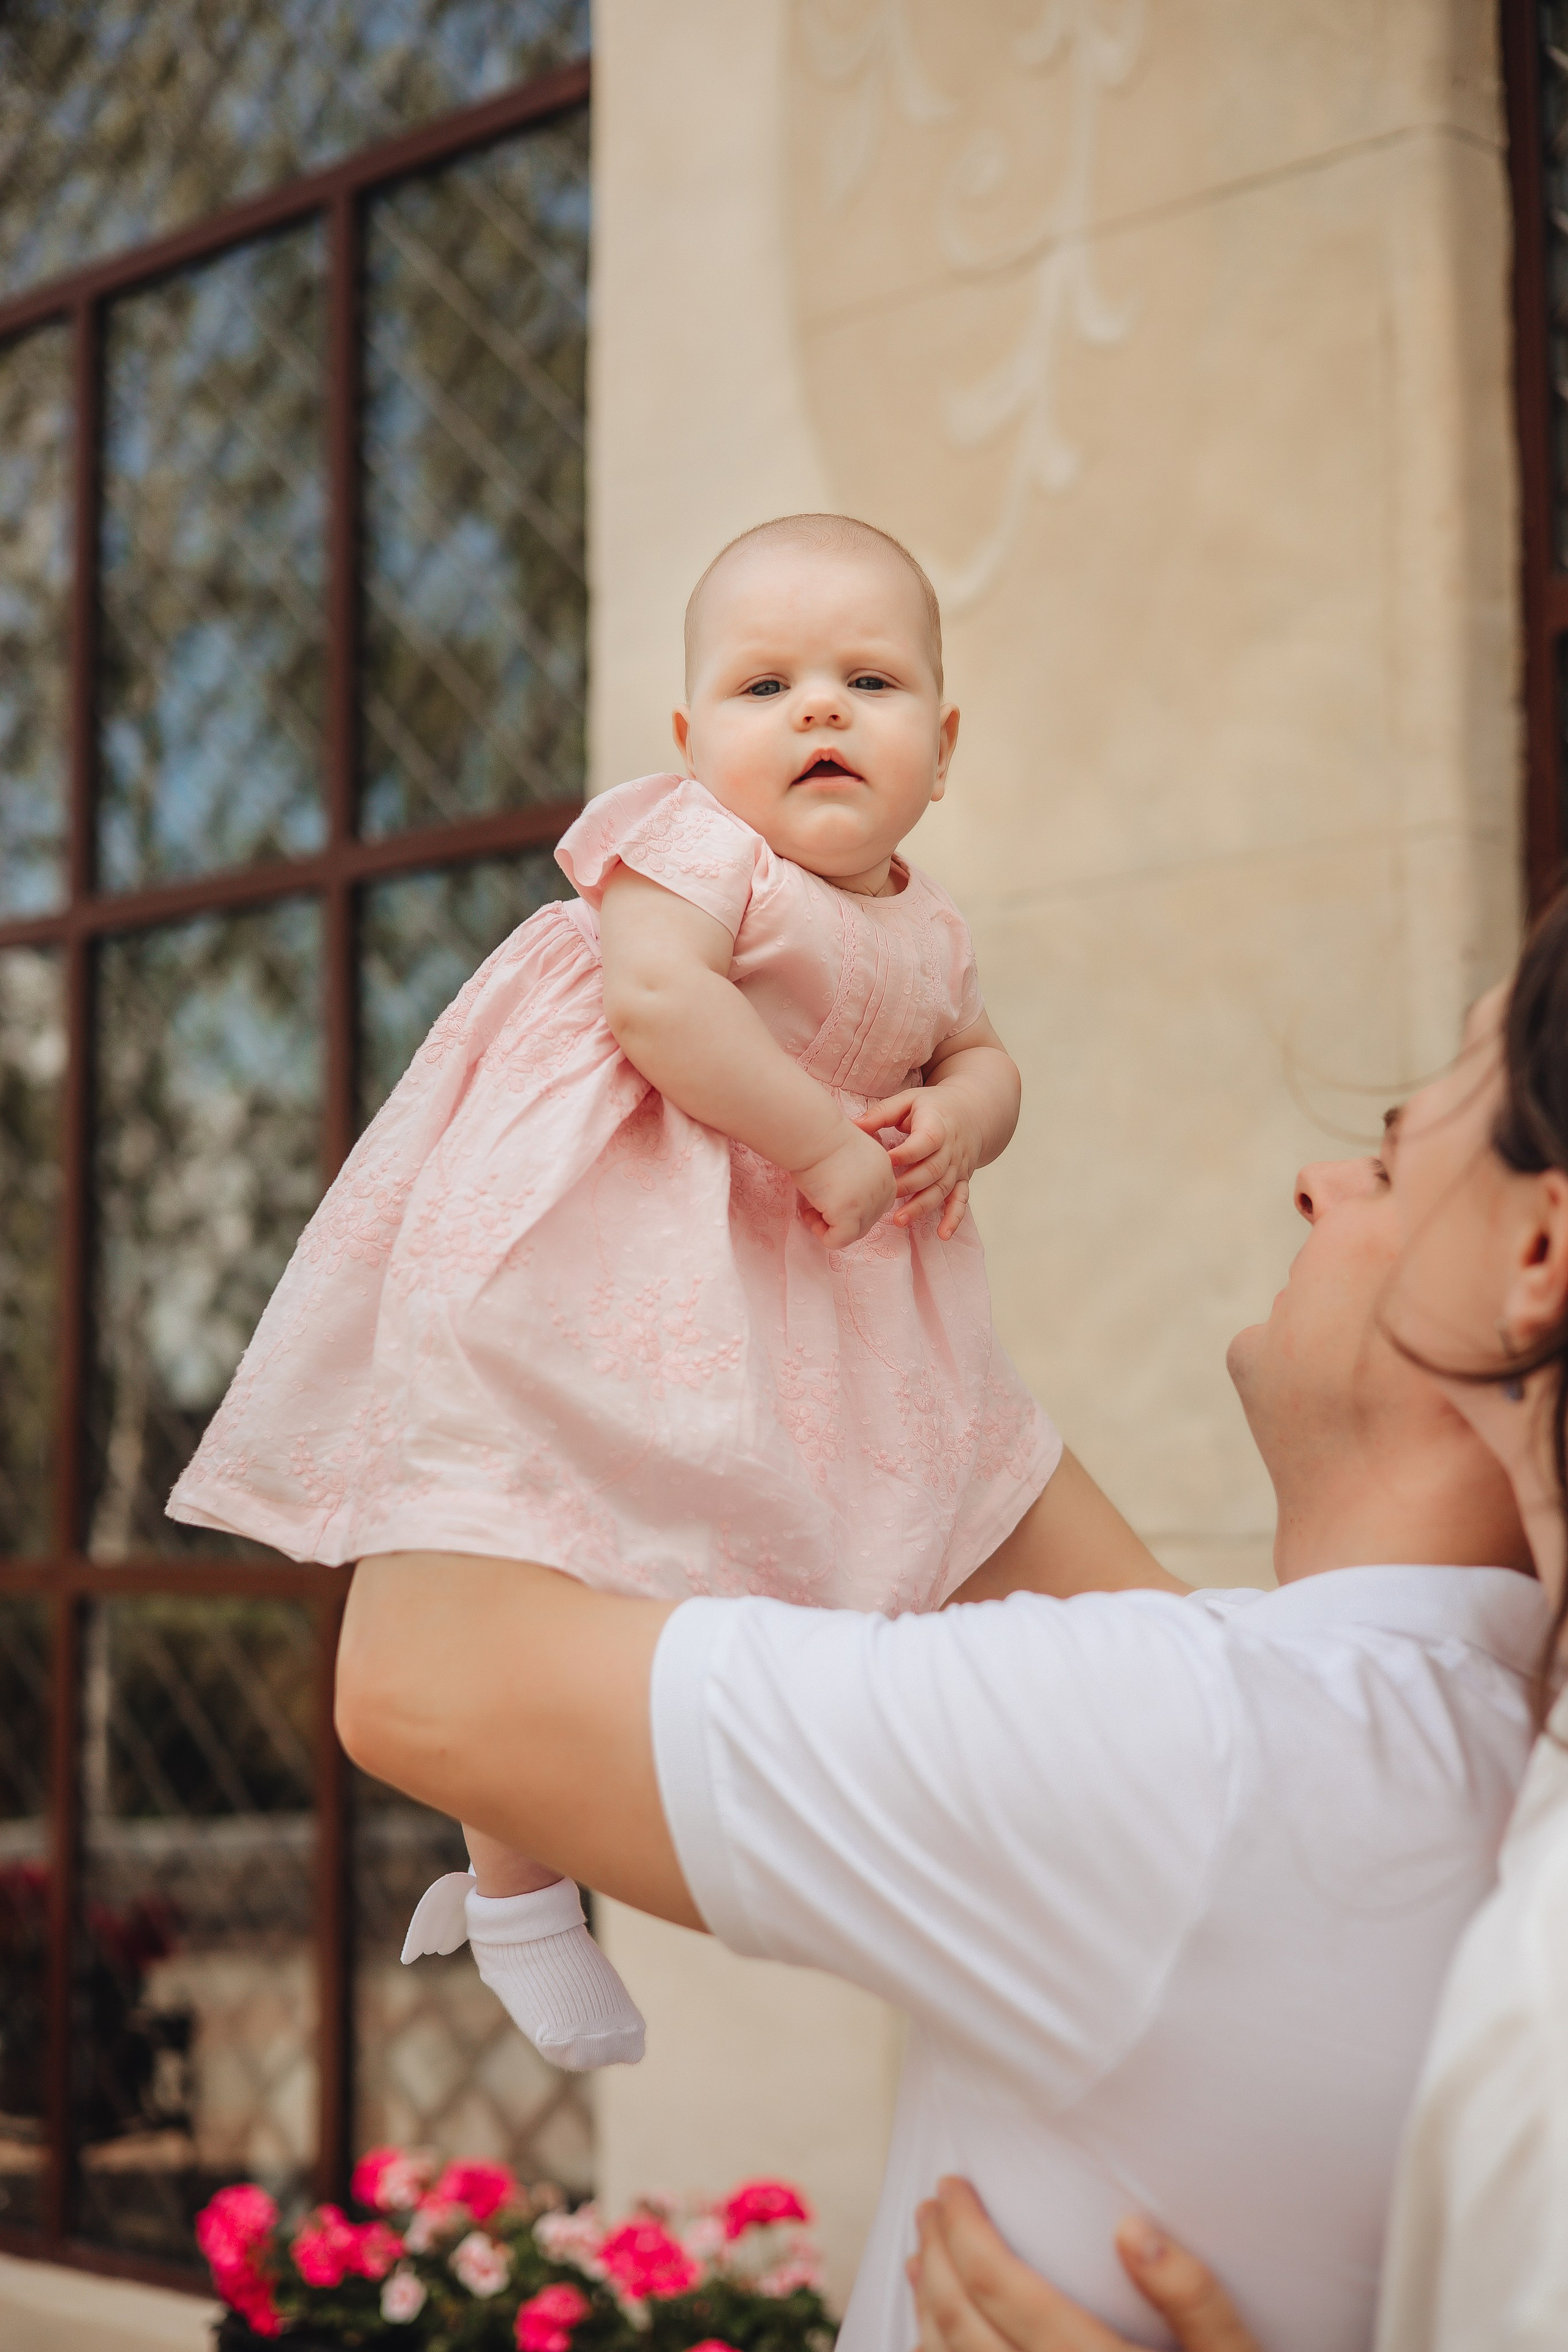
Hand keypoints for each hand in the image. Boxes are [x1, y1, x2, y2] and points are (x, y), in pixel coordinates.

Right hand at [792, 1122, 897, 1248]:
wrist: (812, 1132)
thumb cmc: (821, 1137)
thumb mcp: (851, 1157)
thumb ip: (856, 1178)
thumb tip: (843, 1199)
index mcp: (886, 1172)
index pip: (875, 1204)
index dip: (850, 1206)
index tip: (827, 1193)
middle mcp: (884, 1189)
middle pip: (866, 1221)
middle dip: (840, 1219)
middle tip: (814, 1205)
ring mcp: (869, 1203)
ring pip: (853, 1234)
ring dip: (829, 1226)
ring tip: (809, 1209)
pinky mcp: (850, 1214)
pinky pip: (838, 1241)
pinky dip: (822, 1235)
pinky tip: (808, 1214)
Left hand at [858, 1087, 983, 1238]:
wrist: (973, 1112)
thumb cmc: (933, 1106)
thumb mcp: (909, 1100)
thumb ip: (882, 1113)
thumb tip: (853, 1126)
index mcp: (937, 1126)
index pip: (924, 1142)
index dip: (905, 1153)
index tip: (883, 1162)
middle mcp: (951, 1149)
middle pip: (932, 1171)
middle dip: (908, 1185)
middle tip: (885, 1196)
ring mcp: (958, 1167)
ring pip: (942, 1190)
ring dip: (922, 1207)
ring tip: (899, 1220)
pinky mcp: (962, 1180)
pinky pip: (960, 1201)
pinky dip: (953, 1218)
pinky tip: (942, 1235)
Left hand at [908, 2178, 1261, 2351]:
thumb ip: (1194, 2300)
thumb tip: (1132, 2229)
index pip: (1005, 2290)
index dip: (967, 2231)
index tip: (954, 2186)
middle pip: (962, 2325)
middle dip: (938, 2256)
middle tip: (930, 2206)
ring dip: (925, 2309)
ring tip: (923, 2259)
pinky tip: (934, 2336)